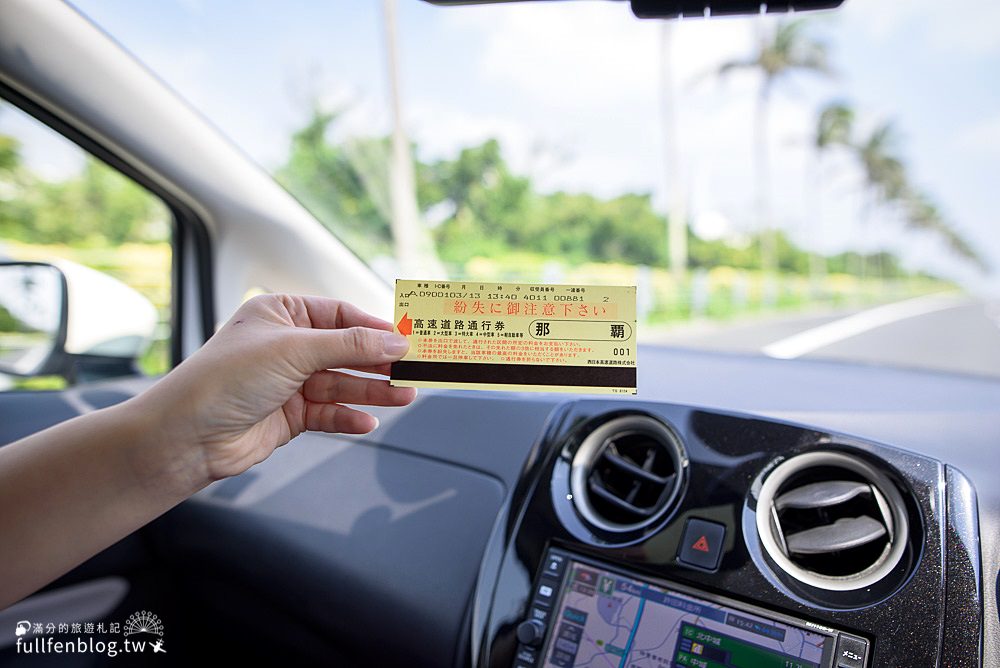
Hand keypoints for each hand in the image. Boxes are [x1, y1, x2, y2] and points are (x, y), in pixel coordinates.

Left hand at [137, 294, 415, 484]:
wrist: (187, 436)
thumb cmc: (226, 379)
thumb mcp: (294, 350)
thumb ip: (349, 345)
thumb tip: (396, 339)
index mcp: (282, 313)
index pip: (340, 315)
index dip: (375, 327)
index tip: (408, 339)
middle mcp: (286, 345)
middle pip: (346, 350)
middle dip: (379, 361)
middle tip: (414, 369)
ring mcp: (289, 381)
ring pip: (342, 383)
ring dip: (373, 391)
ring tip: (405, 396)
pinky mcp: (290, 415)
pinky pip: (329, 412)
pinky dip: (348, 416)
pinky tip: (368, 421)